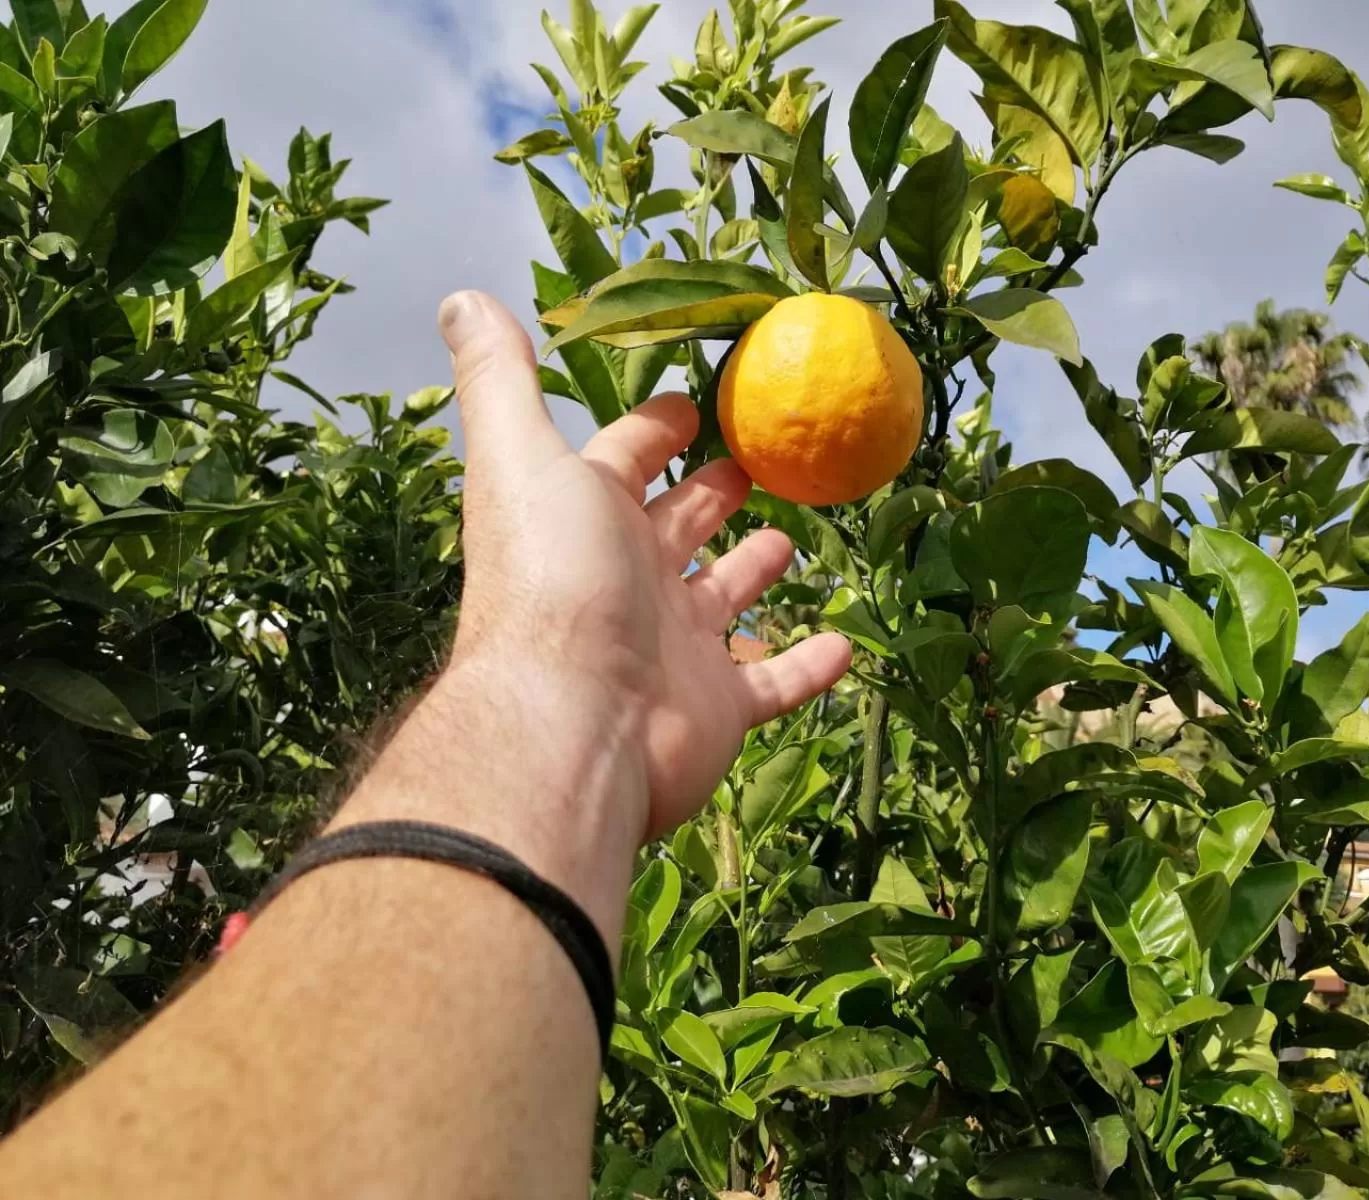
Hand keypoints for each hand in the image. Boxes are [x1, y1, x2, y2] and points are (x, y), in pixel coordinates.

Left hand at [438, 291, 850, 840]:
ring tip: (790, 539)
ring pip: (721, 600)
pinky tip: (843, 642)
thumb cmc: (558, 576)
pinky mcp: (716, 707)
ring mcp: (674, 648)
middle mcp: (627, 581)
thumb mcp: (524, 455)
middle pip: (675, 527)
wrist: (576, 720)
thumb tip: (461, 297)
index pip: (623, 462)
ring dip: (751, 570)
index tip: (695, 402)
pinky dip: (806, 666)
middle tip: (756, 462)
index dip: (654, 430)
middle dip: (709, 493)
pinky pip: (773, 683)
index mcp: (586, 519)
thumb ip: (502, 379)